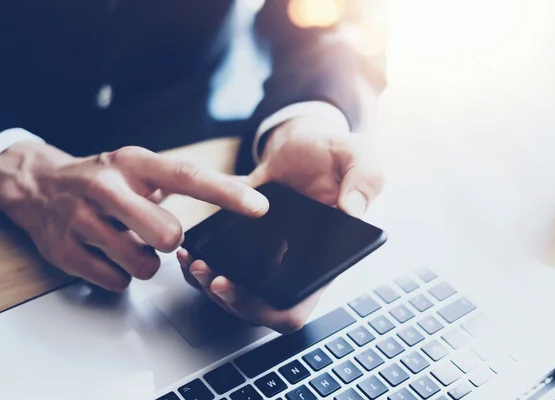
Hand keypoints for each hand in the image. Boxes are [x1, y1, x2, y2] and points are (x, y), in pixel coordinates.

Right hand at [0, 142, 267, 291]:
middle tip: (155, 231)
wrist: (36, 185)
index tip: (260, 206)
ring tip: (129, 242)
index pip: (188, 176)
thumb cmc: (103, 178)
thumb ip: (186, 179)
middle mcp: (106, 188)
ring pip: (143, 265)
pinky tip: (108, 253)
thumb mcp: (140, 168)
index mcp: (133, 163)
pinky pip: (116, 281)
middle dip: (170, 240)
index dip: (226, 194)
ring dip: (145, 261)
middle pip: (167, 233)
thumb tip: (245, 187)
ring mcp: (81, 221)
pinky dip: (121, 273)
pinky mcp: (65, 252)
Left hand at [178, 114, 384, 332]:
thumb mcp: (357, 157)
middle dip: (235, 301)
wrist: (300, 140)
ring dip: (212, 285)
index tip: (241, 288)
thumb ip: (365, 179)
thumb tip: (353, 211)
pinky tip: (189, 252)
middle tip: (213, 280)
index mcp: (325, 256)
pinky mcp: (244, 240)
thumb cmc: (332, 153)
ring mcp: (267, 255)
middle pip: (263, 306)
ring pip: (239, 291)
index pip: (300, 300)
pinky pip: (222, 265)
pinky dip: (201, 265)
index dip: (270, 307)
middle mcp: (295, 263)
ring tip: (196, 264)